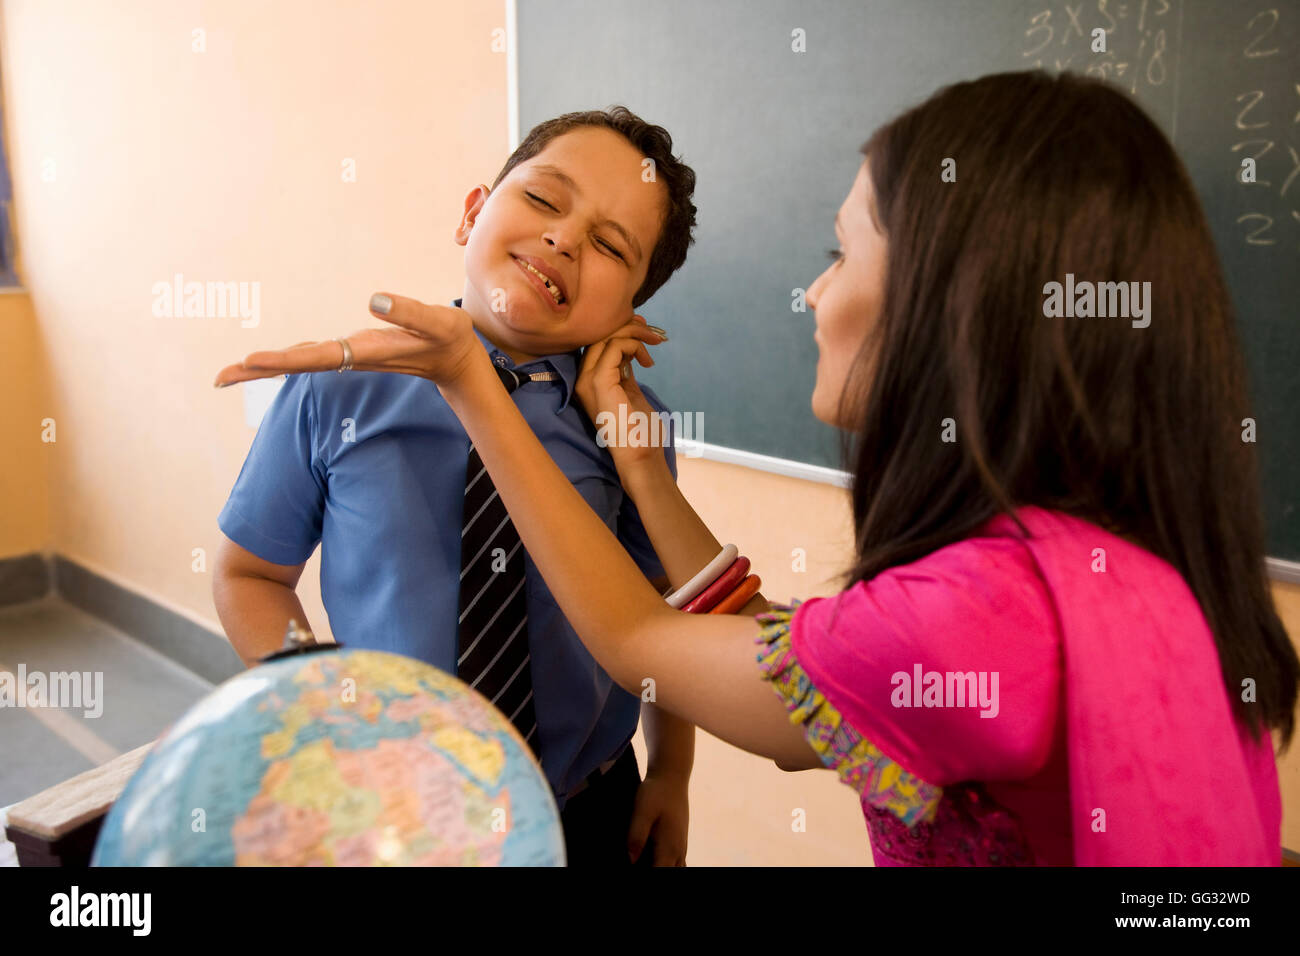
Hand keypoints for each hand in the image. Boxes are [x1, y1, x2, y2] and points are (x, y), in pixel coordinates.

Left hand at [213, 293, 480, 387]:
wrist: (457, 361)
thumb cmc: (450, 338)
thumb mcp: (439, 321)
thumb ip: (410, 312)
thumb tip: (372, 300)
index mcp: (368, 351)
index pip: (319, 357)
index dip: (283, 359)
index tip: (250, 360)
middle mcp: (353, 357)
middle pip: (299, 364)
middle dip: (260, 370)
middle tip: (218, 378)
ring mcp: (351, 356)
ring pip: (302, 362)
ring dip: (267, 366)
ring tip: (231, 371)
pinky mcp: (353, 352)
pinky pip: (312, 357)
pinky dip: (286, 359)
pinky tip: (269, 362)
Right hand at [574, 314, 668, 472]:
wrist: (640, 455)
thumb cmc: (638, 429)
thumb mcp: (629, 391)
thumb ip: (624, 370)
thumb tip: (628, 347)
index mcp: (587, 381)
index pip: (597, 343)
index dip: (619, 330)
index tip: (644, 331)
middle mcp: (582, 379)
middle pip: (599, 336)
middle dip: (628, 326)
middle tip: (652, 333)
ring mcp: (588, 380)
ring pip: (606, 337)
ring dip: (635, 333)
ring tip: (655, 343)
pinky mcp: (599, 382)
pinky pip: (615, 347)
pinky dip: (634, 345)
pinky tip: (648, 361)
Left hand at [626, 767, 688, 865]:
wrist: (672, 775)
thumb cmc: (656, 792)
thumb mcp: (642, 811)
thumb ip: (636, 835)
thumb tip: (631, 860)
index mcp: (669, 846)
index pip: (659, 873)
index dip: (648, 875)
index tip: (633, 867)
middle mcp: (678, 850)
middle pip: (669, 873)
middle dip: (655, 871)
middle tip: (636, 861)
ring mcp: (681, 845)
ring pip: (675, 869)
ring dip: (661, 867)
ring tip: (644, 859)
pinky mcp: (679, 839)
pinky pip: (677, 861)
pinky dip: (667, 864)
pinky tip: (653, 858)